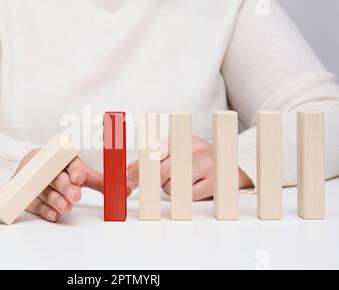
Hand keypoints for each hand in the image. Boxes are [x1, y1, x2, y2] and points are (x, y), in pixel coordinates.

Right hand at [16, 149, 102, 221]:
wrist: (33, 167)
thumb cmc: (63, 171)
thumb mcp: (83, 174)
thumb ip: (101, 182)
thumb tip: (126, 189)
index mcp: (64, 158)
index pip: (70, 162)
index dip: (75, 170)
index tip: (78, 178)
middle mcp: (48, 168)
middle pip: (57, 177)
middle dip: (66, 187)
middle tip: (75, 195)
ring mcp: (36, 181)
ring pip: (46, 191)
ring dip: (56, 200)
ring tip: (66, 207)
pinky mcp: (27, 195)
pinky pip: (34, 203)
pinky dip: (44, 209)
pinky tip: (53, 214)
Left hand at [126, 136, 252, 200]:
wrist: (227, 165)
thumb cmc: (193, 159)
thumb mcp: (171, 153)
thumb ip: (147, 163)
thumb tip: (126, 175)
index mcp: (178, 139)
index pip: (153, 154)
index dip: (139, 169)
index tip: (128, 181)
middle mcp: (192, 148)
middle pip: (160, 174)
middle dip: (157, 182)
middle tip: (164, 179)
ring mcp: (206, 164)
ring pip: (171, 187)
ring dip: (171, 189)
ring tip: (183, 180)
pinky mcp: (214, 182)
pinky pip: (187, 197)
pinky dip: (186, 197)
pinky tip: (194, 187)